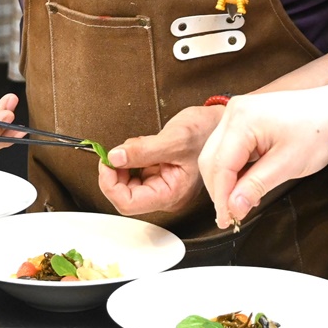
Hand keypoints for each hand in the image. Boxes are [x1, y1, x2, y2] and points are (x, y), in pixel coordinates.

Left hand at [97, 106, 222, 214]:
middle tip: (114, 154)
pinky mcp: (159, 175)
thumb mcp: (174, 138)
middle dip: (115, 174)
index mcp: (171, 194)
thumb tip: (114, 158)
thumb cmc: (207, 133)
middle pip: (125, 196)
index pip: (128, 203)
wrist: (220, 124)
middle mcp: (166, 195)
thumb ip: (142, 150)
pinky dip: (130, 160)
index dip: (111, 184)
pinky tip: (139, 148)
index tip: (107, 163)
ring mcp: (162, 185)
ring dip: (122, 166)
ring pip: (127, 186)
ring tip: (134, 147)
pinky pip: (135, 174)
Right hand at [198, 90, 327, 227]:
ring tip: (240, 203)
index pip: (220, 165)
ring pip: (216, 155)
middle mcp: (233, 112)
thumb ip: (256, 186)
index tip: (227, 219)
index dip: (222, 196)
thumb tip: (233, 206)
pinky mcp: (242, 120)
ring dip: (225, 181)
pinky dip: (233, 170)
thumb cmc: (319, 131)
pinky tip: (245, 185)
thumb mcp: (288, 164)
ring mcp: (236, 114)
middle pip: (211, 159)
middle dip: (219, 190)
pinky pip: (227, 149)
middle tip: (231, 215)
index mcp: (242, 119)